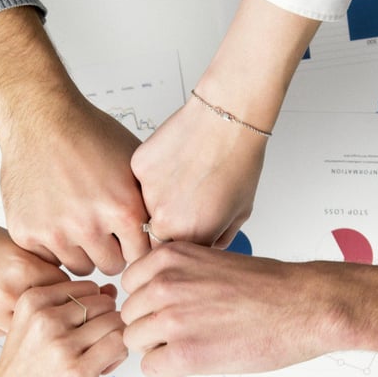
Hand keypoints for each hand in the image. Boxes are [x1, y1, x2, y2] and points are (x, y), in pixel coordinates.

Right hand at [0, 7, 149, 276]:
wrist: (39, 118)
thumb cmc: (87, 134)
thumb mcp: (134, 164)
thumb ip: (149, 203)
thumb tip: (168, 231)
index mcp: (123, 209)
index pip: (141, 257)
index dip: (136, 246)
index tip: (129, 237)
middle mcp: (89, 225)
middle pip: (111, 266)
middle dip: (111, 251)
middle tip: (103, 229)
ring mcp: (55, 232)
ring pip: (80, 267)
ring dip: (82, 251)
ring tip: (79, 222)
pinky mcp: (26, 233)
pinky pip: (49, 258)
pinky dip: (53, 244)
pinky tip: (55, 218)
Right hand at [0, 210, 67, 335]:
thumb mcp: (16, 243)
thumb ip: (41, 265)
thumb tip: (66, 285)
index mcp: (24, 266)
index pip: (67, 289)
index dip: (70, 292)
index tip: (71, 294)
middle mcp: (8, 291)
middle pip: (51, 313)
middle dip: (55, 311)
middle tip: (56, 309)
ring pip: (28, 329)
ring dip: (32, 324)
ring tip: (31, 314)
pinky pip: (4, 333)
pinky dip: (9, 325)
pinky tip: (5, 313)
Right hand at [0, 279, 126, 376]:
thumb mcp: (32, 329)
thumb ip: (70, 307)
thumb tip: (110, 291)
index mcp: (31, 301)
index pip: (88, 287)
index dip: (95, 306)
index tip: (85, 327)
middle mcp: (46, 319)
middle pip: (104, 304)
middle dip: (107, 323)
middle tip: (94, 345)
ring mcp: (62, 345)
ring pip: (115, 323)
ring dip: (114, 340)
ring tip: (98, 357)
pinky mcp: (78, 371)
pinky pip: (119, 345)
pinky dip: (118, 355)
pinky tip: (102, 367)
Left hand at [120, 242, 337, 376]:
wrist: (302, 306)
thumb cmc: (267, 286)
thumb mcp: (208, 260)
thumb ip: (174, 275)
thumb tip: (150, 296)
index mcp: (169, 258)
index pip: (129, 285)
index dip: (148, 300)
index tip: (167, 308)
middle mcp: (164, 285)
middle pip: (129, 315)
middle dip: (151, 325)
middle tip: (184, 330)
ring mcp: (171, 319)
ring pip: (134, 341)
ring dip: (157, 347)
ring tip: (192, 343)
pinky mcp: (184, 353)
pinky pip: (150, 367)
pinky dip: (168, 368)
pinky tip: (195, 359)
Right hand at [131, 0, 320, 247]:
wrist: (226, 119)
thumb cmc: (239, 160)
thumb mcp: (239, 213)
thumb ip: (217, 239)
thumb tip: (205, 249)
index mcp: (190, 237)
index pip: (171, 257)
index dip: (180, 246)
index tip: (186, 233)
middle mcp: (164, 221)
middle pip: (154, 236)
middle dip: (167, 226)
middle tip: (185, 203)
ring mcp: (146, 194)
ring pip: (144, 208)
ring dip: (158, 200)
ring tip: (184, 178)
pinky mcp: (138, 168)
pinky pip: (140, 182)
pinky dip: (153, 176)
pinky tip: (174, 162)